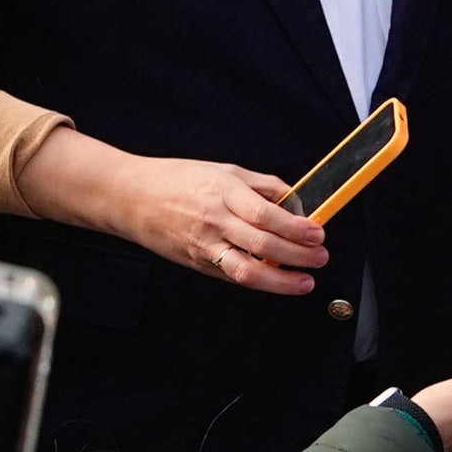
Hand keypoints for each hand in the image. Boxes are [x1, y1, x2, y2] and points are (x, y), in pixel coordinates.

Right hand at [34, 133, 326, 294]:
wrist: (130, 198)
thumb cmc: (177, 179)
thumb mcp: (223, 170)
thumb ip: (262, 185)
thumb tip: (295, 201)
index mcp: (222, 191)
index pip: (266, 214)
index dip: (296, 227)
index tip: (318, 232)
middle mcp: (213, 220)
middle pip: (263, 244)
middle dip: (298, 254)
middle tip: (320, 257)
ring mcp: (203, 245)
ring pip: (247, 272)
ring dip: (281, 281)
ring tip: (305, 282)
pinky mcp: (197, 263)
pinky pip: (232, 276)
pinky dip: (258, 280)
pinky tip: (276, 279)